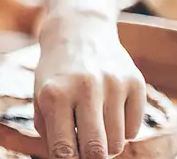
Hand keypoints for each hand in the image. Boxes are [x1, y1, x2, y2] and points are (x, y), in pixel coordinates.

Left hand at [34, 12, 145, 158]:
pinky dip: (123, 131)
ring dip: (107, 145)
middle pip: (96, 150)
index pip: (64, 148)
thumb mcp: (41, 96)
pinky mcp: (135, 82)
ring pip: (117, 142)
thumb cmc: (57, 73)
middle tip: (87, 151)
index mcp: (54, 94)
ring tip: (96, 129)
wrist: (79, 31)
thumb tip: (66, 158)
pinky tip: (111, 114)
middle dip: (92, 157)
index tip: (71, 158)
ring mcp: (113, 84)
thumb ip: (49, 130)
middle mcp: (84, 87)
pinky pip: (135, 129)